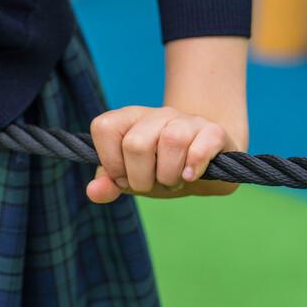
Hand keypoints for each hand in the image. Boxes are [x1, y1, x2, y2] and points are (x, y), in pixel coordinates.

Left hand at [86, 105, 246, 203]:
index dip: (111, 162)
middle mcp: (156, 114)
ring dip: (169, 175)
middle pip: (136, 144)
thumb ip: (109, 182)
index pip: (104, 127)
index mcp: (129, 119)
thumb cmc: (161, 167)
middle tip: (153, 182)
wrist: (206, 161)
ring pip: (171, 141)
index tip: (125, 177)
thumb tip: (93, 192)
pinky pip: (201, 146)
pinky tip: (191, 176)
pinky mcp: (213, 132)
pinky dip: (194, 166)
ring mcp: (186, 120)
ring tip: (174, 180)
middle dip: (141, 178)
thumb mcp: (132, 176)